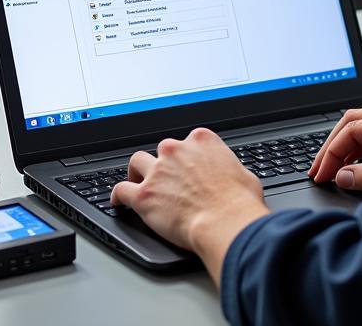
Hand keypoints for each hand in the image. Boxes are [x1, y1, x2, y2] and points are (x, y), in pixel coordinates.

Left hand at [111, 128, 268, 283]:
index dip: (186, 156)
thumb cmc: (238, 202)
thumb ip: (229, 169)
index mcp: (202, 140)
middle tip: (167, 179)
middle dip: (164, 164)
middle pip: (162, 150)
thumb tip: (232, 177)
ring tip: (138, 183)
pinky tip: (119, 201)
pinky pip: (121, 190)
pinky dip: (118, 195)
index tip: (186, 166)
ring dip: (137, 173)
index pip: (188, 141)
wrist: (225, 221)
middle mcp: (177, 150)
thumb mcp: (244, 174)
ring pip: (137, 163)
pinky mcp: (144, 195)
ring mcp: (158, 171)